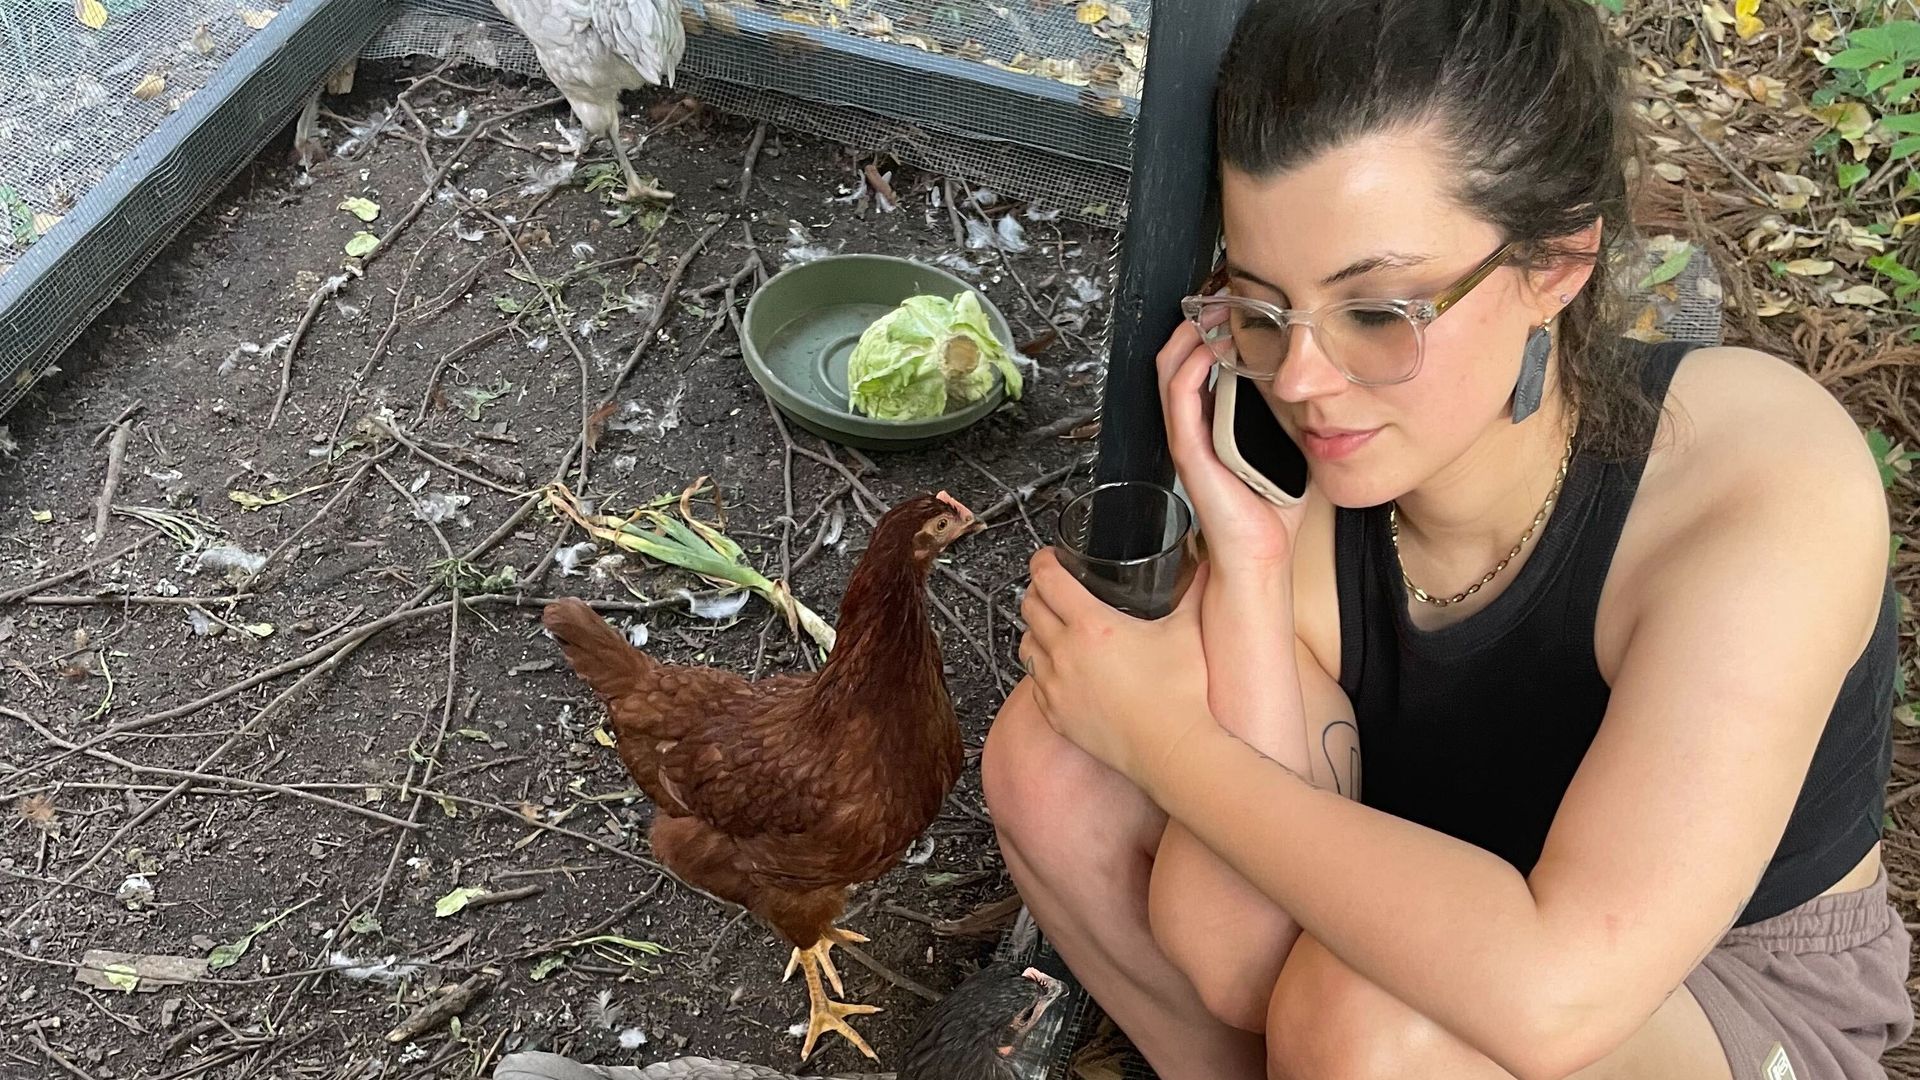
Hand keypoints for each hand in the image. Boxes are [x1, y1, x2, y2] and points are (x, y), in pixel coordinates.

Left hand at [1019, 548, 1218, 784]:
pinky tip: (1059, 667)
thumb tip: (1208, 567)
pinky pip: (1034, 683)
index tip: (1047, 558)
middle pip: (1030, 608)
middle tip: (1050, 588)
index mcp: (1092, 626)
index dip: (1042, 562)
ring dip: (1035, 629)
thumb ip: (1195, 592)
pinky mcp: (1056, 715)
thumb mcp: (1188, 632)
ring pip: (1026, 644)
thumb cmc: (1180, 697)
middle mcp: (1066, 653)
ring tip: (1052, 625)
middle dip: (1037, 591)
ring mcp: (1056, 686)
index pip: (1048, 580)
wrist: (1171, 751)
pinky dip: (1041, 668)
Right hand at [1156, 314, 1305, 571]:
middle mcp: (1193, 422)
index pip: (1197, 358)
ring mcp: (1187, 435)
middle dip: (1198, 316)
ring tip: (1216, 307)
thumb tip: (1322, 377)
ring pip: (1170, 367)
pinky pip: (1179, 396)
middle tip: (1224, 289)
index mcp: (1211, 418)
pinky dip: (1191, 366)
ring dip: (1191, 332)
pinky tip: (1212, 345)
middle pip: (1178, 353)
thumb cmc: (1273, 507)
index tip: (1236, 296)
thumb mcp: (1287, 443)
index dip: (1210, 323)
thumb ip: (1289, 411)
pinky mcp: (1188, 450)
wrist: (1262, 554)